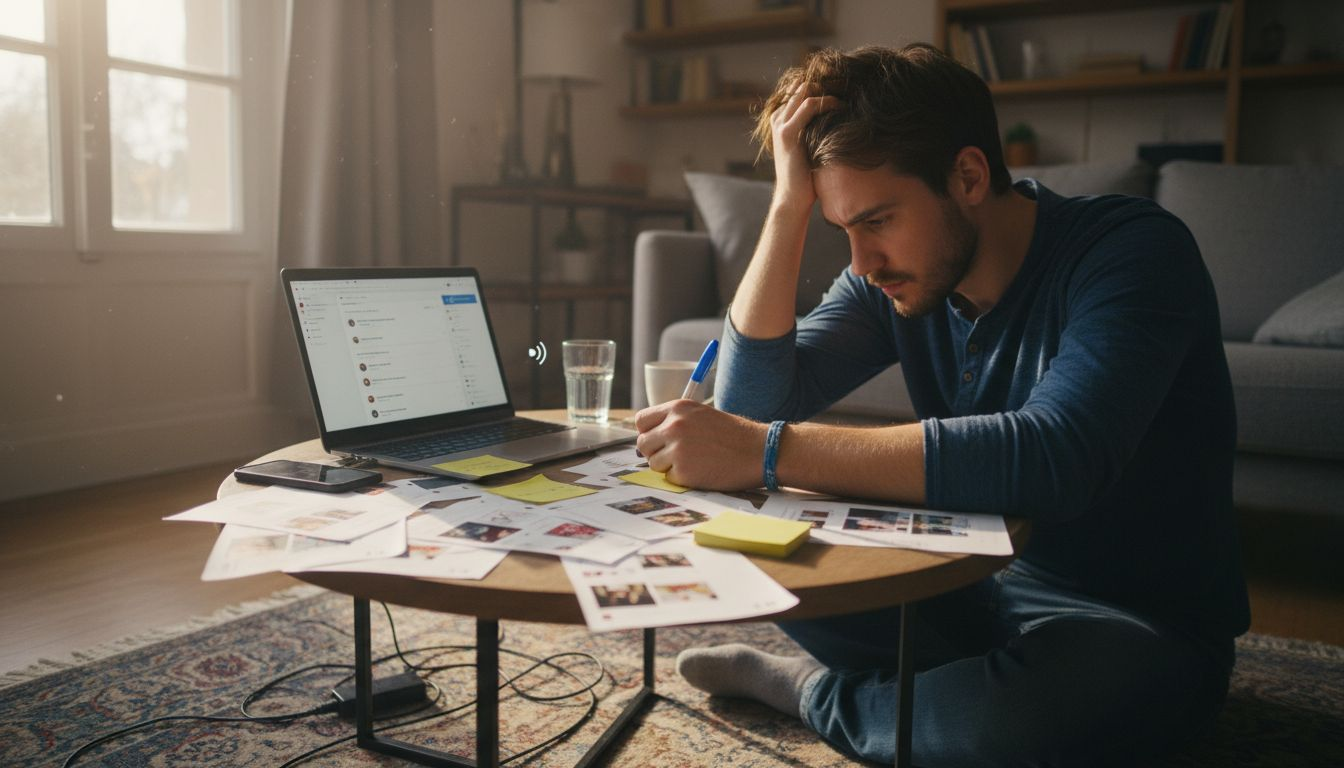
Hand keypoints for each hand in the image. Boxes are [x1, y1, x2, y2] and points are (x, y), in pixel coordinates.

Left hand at [635, 400, 766, 490]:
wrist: (759, 451)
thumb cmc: (734, 434)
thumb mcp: (701, 415)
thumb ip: (675, 421)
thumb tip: (651, 438)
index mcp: (678, 408)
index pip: (642, 420)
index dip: (648, 432)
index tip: (657, 440)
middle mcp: (674, 426)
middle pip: (642, 443)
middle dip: (654, 451)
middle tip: (674, 455)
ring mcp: (677, 449)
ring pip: (653, 463)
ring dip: (668, 466)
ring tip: (693, 461)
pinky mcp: (683, 471)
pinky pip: (669, 478)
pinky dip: (681, 478)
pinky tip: (700, 471)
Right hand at [769, 84, 840, 214]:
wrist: (793, 198)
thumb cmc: (806, 177)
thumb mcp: (810, 147)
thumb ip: (815, 130)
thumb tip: (839, 119)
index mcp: (781, 121)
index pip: (799, 90)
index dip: (821, 86)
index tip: (844, 91)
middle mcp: (778, 119)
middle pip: (803, 86)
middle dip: (826, 84)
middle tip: (848, 90)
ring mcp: (781, 125)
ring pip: (805, 90)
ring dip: (829, 91)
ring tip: (847, 100)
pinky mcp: (788, 133)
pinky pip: (810, 105)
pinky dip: (828, 102)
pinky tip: (842, 109)